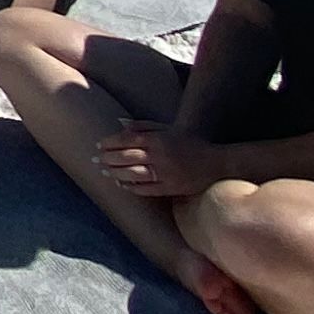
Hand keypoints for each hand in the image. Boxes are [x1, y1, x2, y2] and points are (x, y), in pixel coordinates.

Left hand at [97, 121, 220, 199]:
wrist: (216, 164)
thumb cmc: (189, 143)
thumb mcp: (167, 129)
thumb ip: (143, 126)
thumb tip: (118, 123)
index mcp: (158, 139)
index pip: (126, 140)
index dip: (109, 143)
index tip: (99, 145)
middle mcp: (160, 156)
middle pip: (125, 157)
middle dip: (107, 158)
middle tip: (96, 159)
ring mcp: (165, 173)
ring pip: (132, 174)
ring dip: (115, 173)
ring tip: (104, 171)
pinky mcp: (170, 188)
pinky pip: (144, 189)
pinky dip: (130, 186)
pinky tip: (121, 183)